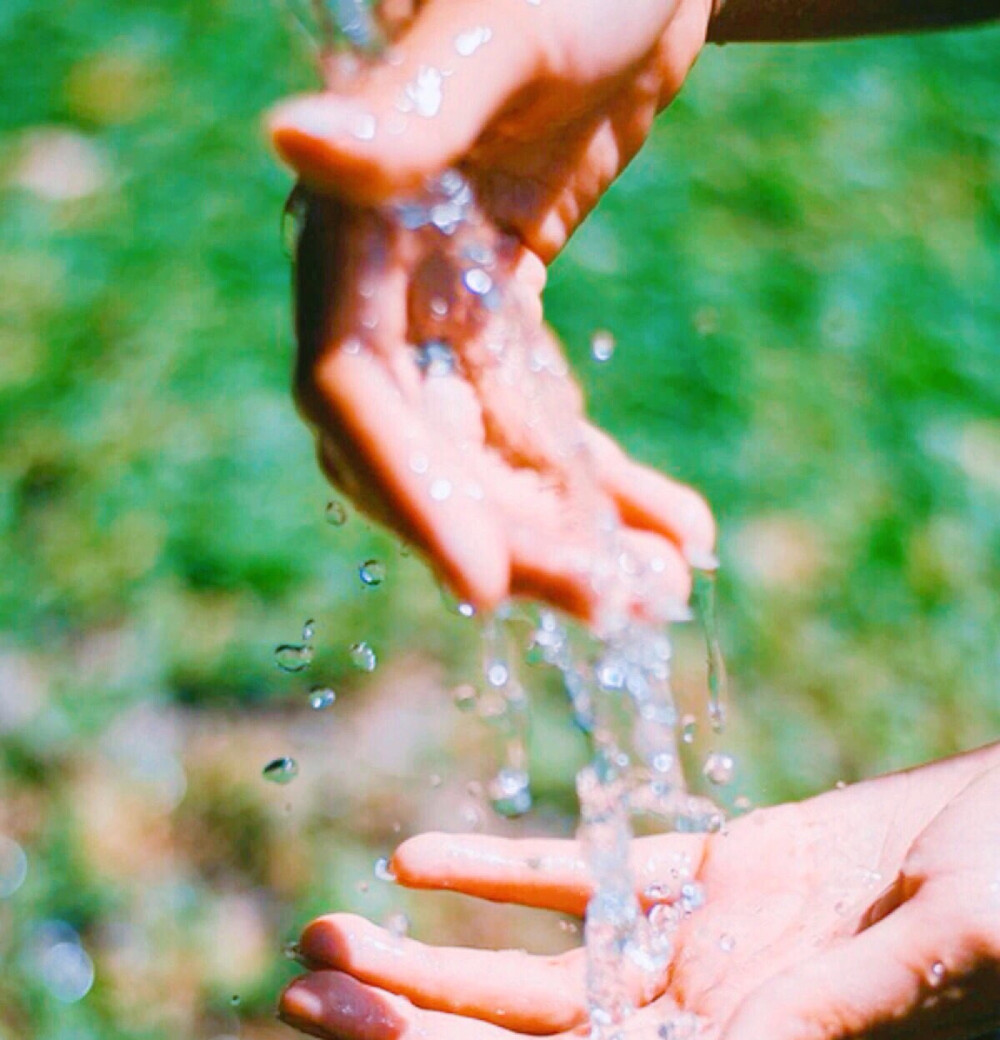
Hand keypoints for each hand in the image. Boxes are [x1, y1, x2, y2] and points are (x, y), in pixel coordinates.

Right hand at [269, 0, 716, 616]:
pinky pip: (545, 422)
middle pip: (432, 451)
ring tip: (667, 590)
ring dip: (575, 534)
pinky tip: (679, 530)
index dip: (411, 492)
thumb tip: (296, 145)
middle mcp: (383, 278)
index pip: (355, 389)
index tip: (486, 585)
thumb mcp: (503, 23)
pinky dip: (607, 483)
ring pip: (492, 457)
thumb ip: (410, 100)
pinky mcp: (503, 309)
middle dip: (521, 539)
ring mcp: (442, 301)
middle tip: (623, 608)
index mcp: (356, 220)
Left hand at [279, 745, 999, 1039]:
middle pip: (529, 1035)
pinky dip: (508, 867)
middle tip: (297, 997)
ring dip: (436, 953)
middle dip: (413, 1023)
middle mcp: (706, 1016)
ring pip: (544, 963)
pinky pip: (595, 873)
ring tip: (326, 937)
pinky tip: (417, 857)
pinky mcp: (722, 874)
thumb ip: (814, 1029)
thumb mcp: (928, 958)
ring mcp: (706, 947)